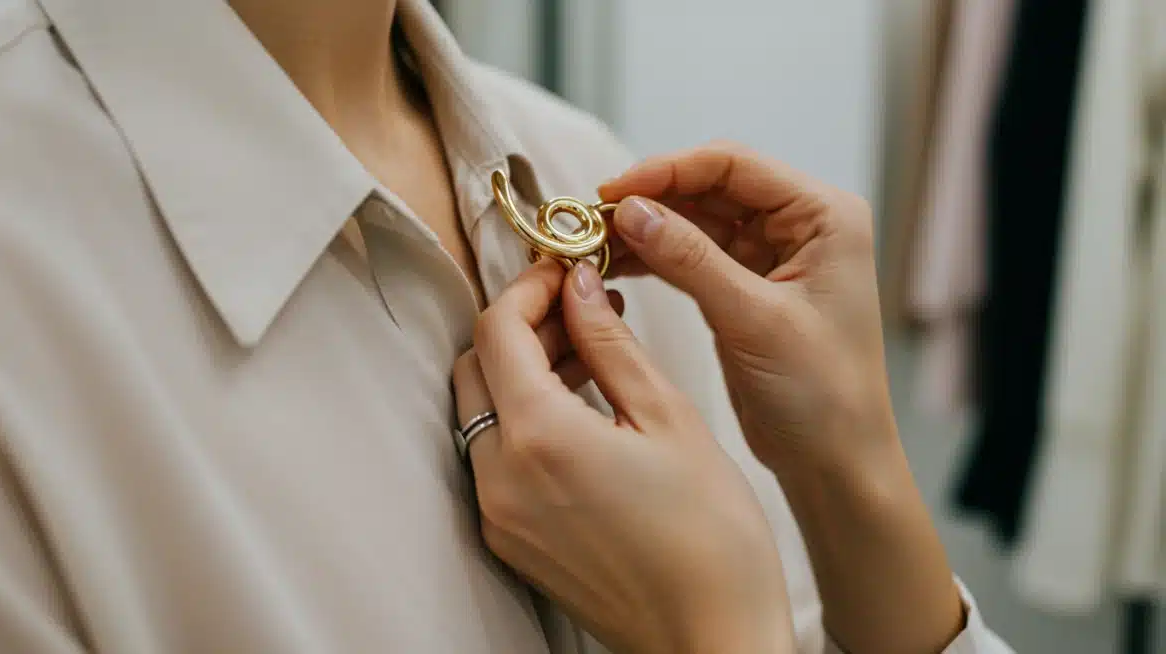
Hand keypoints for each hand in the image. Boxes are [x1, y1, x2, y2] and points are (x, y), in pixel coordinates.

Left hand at [452, 260, 794, 653]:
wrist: (711, 639)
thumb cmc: (711, 540)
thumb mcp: (669, 420)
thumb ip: (611, 346)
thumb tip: (579, 290)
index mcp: (540, 439)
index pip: (496, 331)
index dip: (527, 288)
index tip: (563, 273)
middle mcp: (501, 479)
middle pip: (476, 368)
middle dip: (520, 326)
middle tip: (578, 309)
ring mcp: (499, 515)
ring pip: (482, 412)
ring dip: (521, 371)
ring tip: (590, 352)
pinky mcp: (512, 539)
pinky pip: (496, 458)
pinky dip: (524, 419)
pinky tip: (579, 408)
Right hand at [599, 142, 963, 653]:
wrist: (836, 464)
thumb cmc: (821, 394)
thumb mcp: (752, 318)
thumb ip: (690, 258)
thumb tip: (631, 211)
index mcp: (823, 217)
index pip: (733, 165)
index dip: (668, 172)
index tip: (612, 193)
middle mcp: (802, 226)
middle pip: (711, 188)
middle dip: (651, 200)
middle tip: (592, 219)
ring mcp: (774, 257)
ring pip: (696, 222)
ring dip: (647, 229)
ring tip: (593, 243)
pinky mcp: (748, 288)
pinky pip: (693, 257)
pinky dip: (655, 258)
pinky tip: (615, 264)